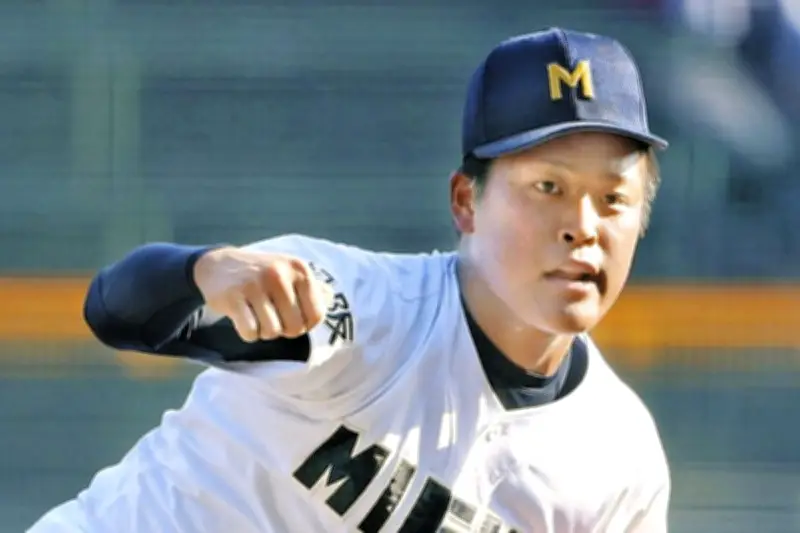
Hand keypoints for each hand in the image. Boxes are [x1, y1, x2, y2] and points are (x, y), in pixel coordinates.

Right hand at [192, 247, 332, 342]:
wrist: (219, 264)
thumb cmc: (262, 274)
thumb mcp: (290, 272)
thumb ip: (313, 287)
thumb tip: (331, 298)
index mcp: (299, 269)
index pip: (317, 316)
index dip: (305, 325)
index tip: (292, 317)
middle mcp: (279, 273)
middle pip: (295, 328)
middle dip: (284, 330)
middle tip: (272, 317)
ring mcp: (255, 284)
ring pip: (272, 332)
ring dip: (265, 331)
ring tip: (257, 315)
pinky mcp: (233, 297)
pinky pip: (251, 332)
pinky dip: (248, 333)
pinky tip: (244, 318)